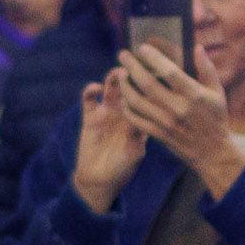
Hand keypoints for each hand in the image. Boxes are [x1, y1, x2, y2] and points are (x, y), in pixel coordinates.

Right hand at [71, 77, 149, 214]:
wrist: (99, 180)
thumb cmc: (123, 169)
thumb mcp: (135, 152)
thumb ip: (138, 133)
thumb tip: (144, 114)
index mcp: (141, 118)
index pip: (148, 95)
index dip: (151, 81)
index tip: (155, 69)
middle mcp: (125, 111)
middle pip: (131, 85)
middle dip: (134, 73)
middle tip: (136, 63)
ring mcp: (107, 111)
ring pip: (112, 87)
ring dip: (114, 76)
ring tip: (118, 73)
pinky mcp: (90, 115)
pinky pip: (89, 98)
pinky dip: (91, 89)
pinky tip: (95, 88)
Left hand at [109, 39, 244, 195]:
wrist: (212, 152)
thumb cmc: (216, 118)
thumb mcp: (217, 92)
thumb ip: (207, 68)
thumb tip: (196, 47)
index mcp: (193, 95)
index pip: (169, 71)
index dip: (153, 57)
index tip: (142, 48)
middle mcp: (178, 108)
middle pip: (147, 84)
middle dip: (132, 67)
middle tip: (122, 55)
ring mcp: (166, 122)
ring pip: (137, 101)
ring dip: (125, 86)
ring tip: (120, 74)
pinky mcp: (158, 134)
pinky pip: (136, 119)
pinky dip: (127, 107)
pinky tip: (124, 97)